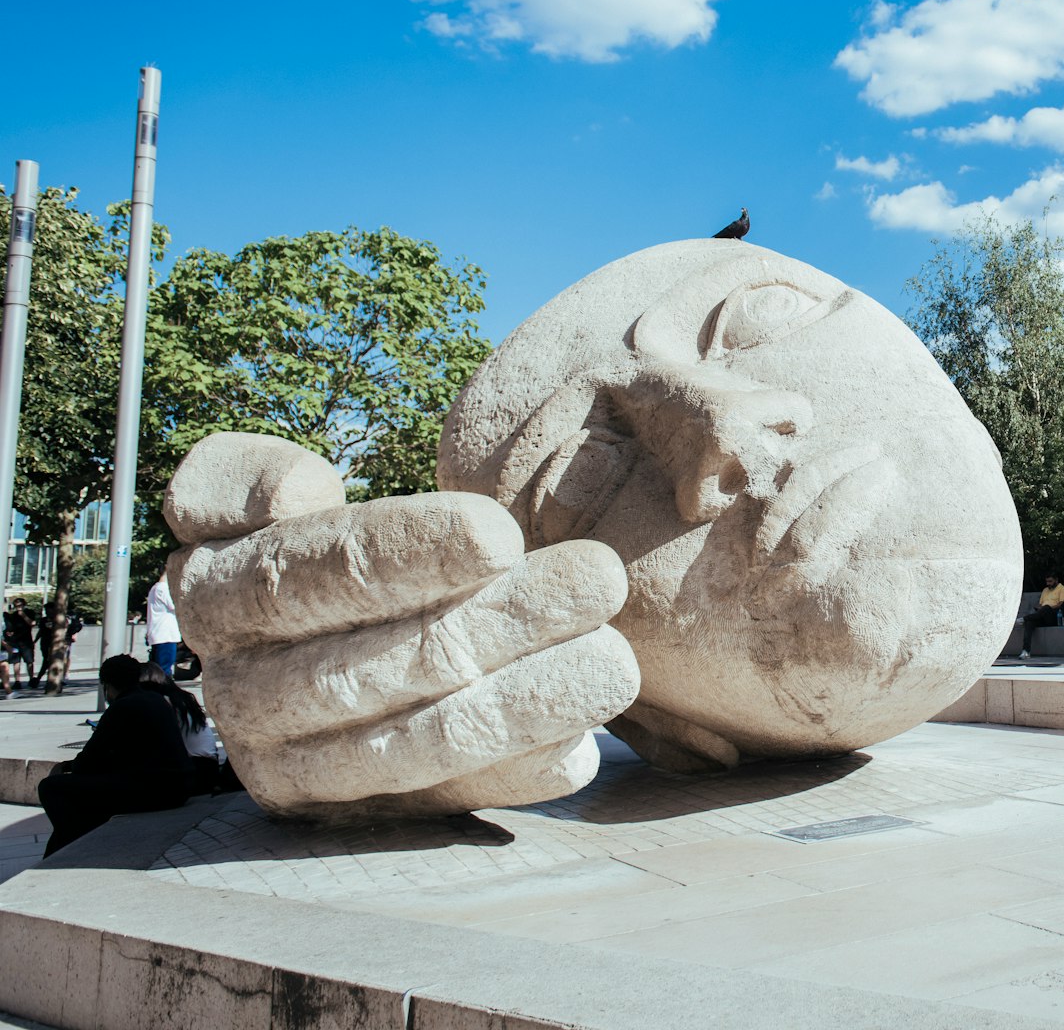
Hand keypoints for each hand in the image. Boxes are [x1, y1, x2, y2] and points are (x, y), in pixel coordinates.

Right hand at [165, 432, 640, 818]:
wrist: (310, 643)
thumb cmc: (303, 546)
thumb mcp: (244, 495)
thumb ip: (240, 479)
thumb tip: (290, 492)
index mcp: (214, 599)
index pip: (308, 577)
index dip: (405, 553)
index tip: (503, 533)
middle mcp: (244, 696)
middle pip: (380, 663)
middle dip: (501, 621)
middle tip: (601, 577)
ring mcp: (301, 770)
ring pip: (419, 743)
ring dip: (526, 703)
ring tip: (617, 661)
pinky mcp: (364, 816)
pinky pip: (451, 800)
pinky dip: (516, 772)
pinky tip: (582, 742)